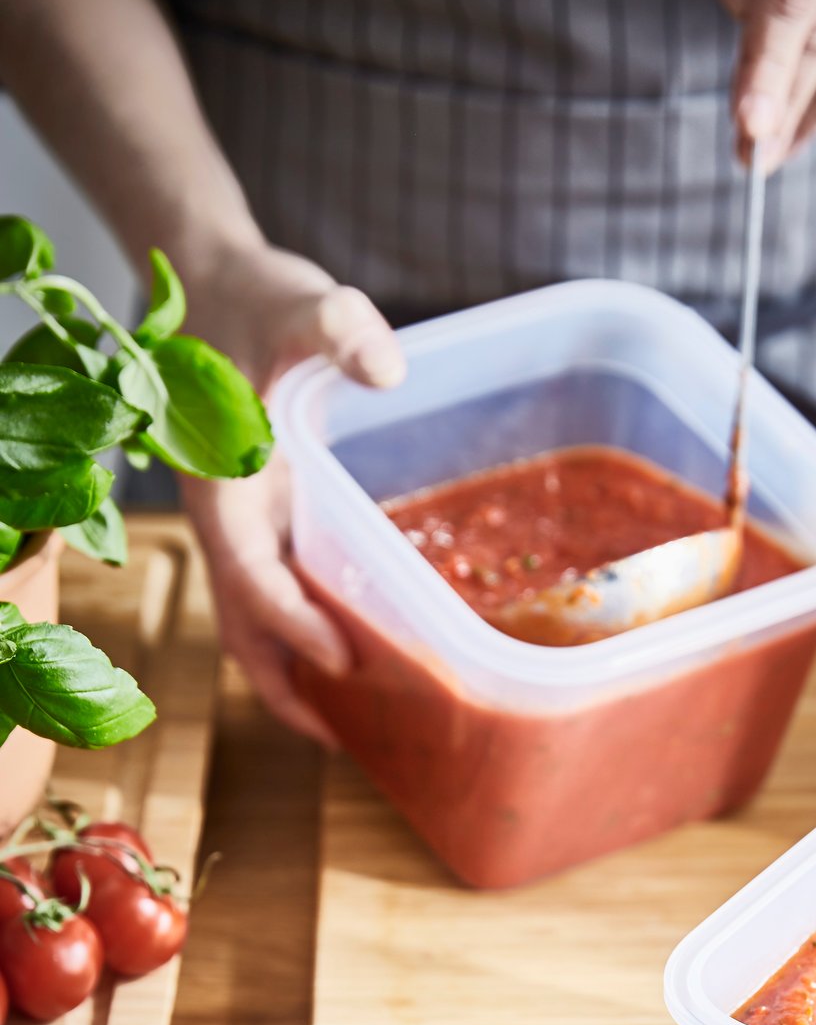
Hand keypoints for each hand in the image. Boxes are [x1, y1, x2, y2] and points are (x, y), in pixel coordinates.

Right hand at [179, 243, 404, 743]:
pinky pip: (276, 595)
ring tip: (358, 725)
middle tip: (348, 740)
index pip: (250, 574)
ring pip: (254, 623)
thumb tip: (388, 368)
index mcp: (222, 484)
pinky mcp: (261, 522)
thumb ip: (339, 325)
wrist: (216, 284)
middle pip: (242, 627)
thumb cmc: (253, 299)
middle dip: (287, 688)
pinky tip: (360, 654)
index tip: (345, 659)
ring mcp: (240, 526)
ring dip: (295, 675)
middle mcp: (225, 519)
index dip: (293, 622)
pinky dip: (307, 635)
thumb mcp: (300, 299)